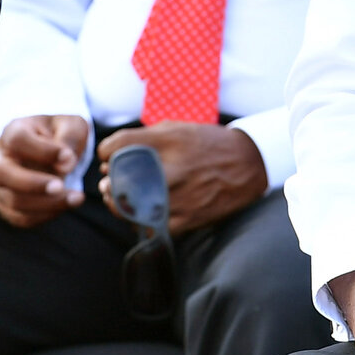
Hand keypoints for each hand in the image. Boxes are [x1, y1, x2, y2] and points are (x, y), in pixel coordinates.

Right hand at [0, 114, 92, 226]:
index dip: (42, 151)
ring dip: (46, 204)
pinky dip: (44, 216)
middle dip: (35, 184)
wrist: (54, 154)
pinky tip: (64, 206)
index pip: (18, 140)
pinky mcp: (5, 205)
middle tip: (62, 186)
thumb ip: (70, 139)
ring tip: (75, 198)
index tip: (69, 157)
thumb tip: (64, 165)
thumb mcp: (71, 127)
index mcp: (13, 131)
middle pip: (3, 173)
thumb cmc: (61, 136)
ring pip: (13, 201)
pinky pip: (20, 218)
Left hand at [97, 123, 268, 233]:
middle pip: (120, 180)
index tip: (107, 157)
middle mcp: (172, 167)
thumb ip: (144, 137)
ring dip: (118, 205)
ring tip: (118, 200)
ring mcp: (180, 195)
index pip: (118, 145)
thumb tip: (111, 155)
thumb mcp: (177, 128)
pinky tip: (141, 214)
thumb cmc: (207, 144)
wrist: (249, 163)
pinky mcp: (188, 218)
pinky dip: (141, 222)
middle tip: (107, 183)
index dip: (105, 152)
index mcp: (168, 140)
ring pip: (132, 208)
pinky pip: (152, 226)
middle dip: (108, 182)